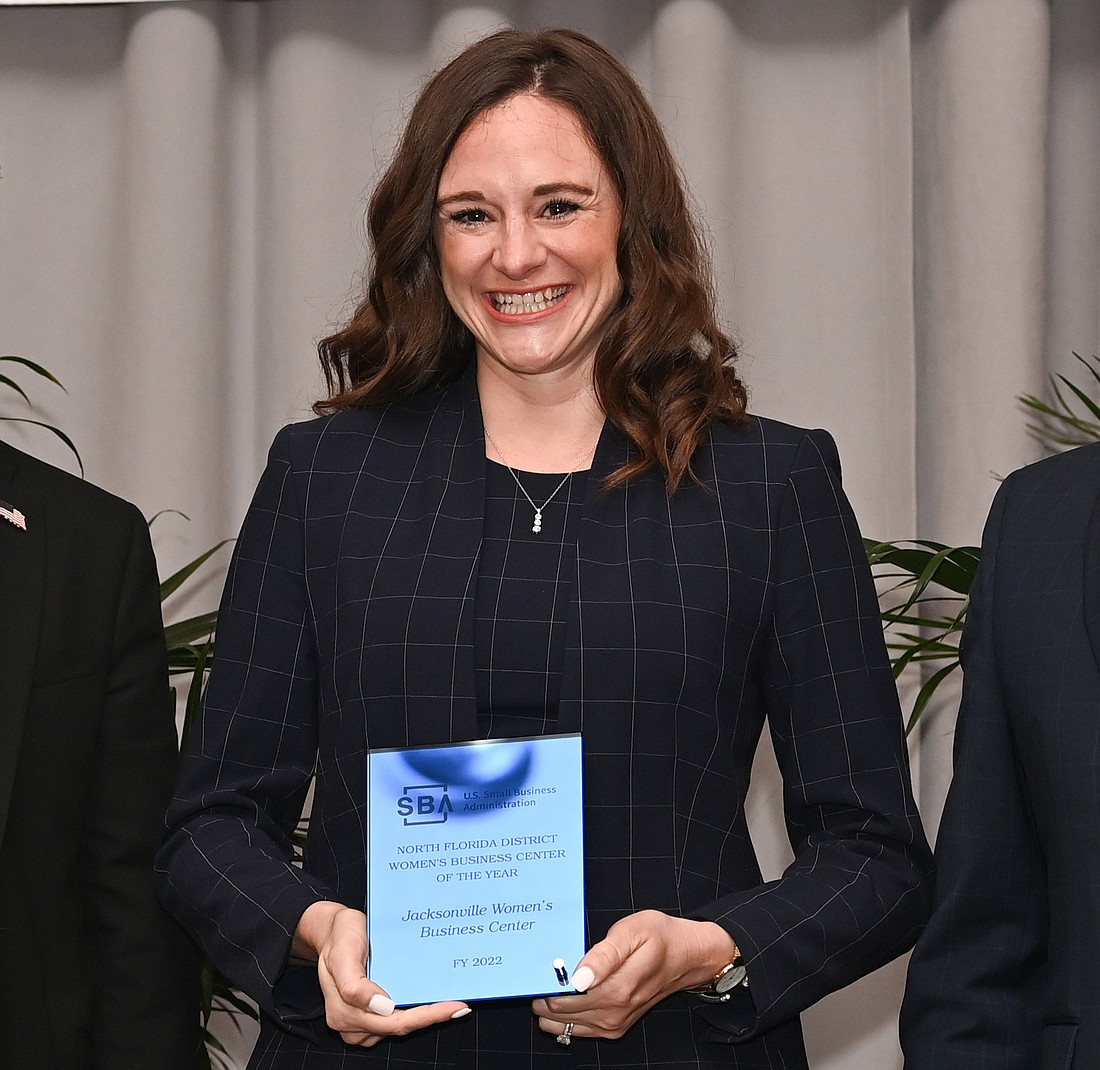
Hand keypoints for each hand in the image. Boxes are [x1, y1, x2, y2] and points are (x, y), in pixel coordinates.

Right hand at [293, 901, 469, 1046]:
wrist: (332, 930)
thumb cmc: (339, 937)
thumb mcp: (343, 953)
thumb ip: (355, 984)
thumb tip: (382, 1007)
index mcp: (344, 1011)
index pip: (394, 1022)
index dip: (426, 1017)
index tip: (452, 1008)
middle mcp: (351, 1022)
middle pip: (399, 1027)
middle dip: (431, 1017)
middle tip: (460, 1007)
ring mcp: (359, 1021)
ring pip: (398, 1025)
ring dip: (423, 1015)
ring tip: (449, 1000)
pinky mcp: (367, 1014)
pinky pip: (394, 1018)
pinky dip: (413, 1009)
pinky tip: (428, 998)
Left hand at [532, 910, 737, 1041]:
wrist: (685, 957)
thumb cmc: (659, 938)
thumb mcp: (632, 932)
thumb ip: (604, 955)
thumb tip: (578, 977)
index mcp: (617, 988)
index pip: (564, 996)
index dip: (546, 982)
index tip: (540, 966)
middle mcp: (614, 1011)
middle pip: (560, 1012)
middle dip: (543, 993)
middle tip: (539, 970)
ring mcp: (614, 1023)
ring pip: (564, 1025)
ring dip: (549, 1008)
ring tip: (549, 981)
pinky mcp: (614, 1028)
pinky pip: (576, 1030)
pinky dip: (563, 1017)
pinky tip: (562, 996)